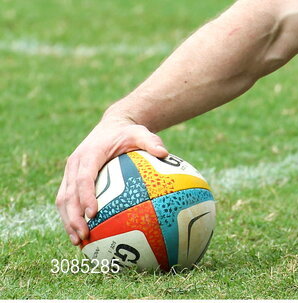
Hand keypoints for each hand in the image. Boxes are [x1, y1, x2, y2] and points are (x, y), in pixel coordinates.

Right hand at [55, 117, 167, 245]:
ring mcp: (70, 173)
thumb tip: (165, 154)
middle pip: (68, 194)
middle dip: (73, 217)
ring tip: (78, 241)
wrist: (111, 125)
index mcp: (89, 154)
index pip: (84, 178)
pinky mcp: (70, 179)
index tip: (93, 214)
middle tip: (83, 235)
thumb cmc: (128, 132)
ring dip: (68, 221)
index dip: (86, 196)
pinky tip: (80, 234)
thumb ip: (151, 142)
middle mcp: (75, 164)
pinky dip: (70, 217)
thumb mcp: (140, 133)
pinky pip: (66, 200)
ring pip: (63, 200)